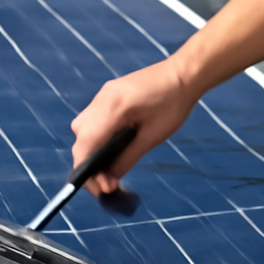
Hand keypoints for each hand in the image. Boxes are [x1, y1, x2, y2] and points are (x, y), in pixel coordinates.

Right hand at [71, 58, 198, 194]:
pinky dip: (97, 137)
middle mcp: (102, 99)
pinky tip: (112, 149)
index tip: (101, 189)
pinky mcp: (108, 94)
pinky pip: (93, 119)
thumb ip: (127, 159)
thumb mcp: (153, 137)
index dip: (87, 171)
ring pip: (83, 128)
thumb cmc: (173, 104)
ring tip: (109, 169)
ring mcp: (103, 95)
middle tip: (107, 183)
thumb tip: (109, 181)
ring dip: (92, 150)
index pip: (84, 145)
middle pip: (80, 138)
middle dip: (88, 164)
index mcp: (112, 108)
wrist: (183, 74)